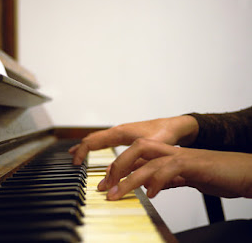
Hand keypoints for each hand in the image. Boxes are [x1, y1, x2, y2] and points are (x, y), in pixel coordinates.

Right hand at [70, 115, 198, 164]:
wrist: (175, 126)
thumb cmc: (164, 134)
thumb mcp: (148, 149)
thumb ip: (132, 163)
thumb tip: (114, 175)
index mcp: (118, 132)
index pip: (92, 141)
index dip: (80, 152)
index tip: (75, 163)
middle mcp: (117, 131)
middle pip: (92, 139)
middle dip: (80, 149)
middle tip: (72, 161)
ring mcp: (121, 132)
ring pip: (97, 138)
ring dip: (86, 147)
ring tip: (78, 155)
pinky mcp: (125, 136)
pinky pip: (105, 140)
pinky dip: (96, 146)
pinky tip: (97, 151)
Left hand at [99, 138, 251, 199]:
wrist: (244, 171)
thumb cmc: (216, 174)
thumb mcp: (185, 178)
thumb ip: (167, 179)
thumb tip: (150, 185)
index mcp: (167, 154)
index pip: (137, 156)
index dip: (119, 168)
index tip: (105, 185)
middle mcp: (172, 152)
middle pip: (137, 149)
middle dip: (118, 166)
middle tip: (105, 187)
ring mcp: (182, 156)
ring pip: (149, 161)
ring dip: (130, 179)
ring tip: (117, 194)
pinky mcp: (195, 164)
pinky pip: (171, 169)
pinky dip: (158, 181)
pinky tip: (151, 194)